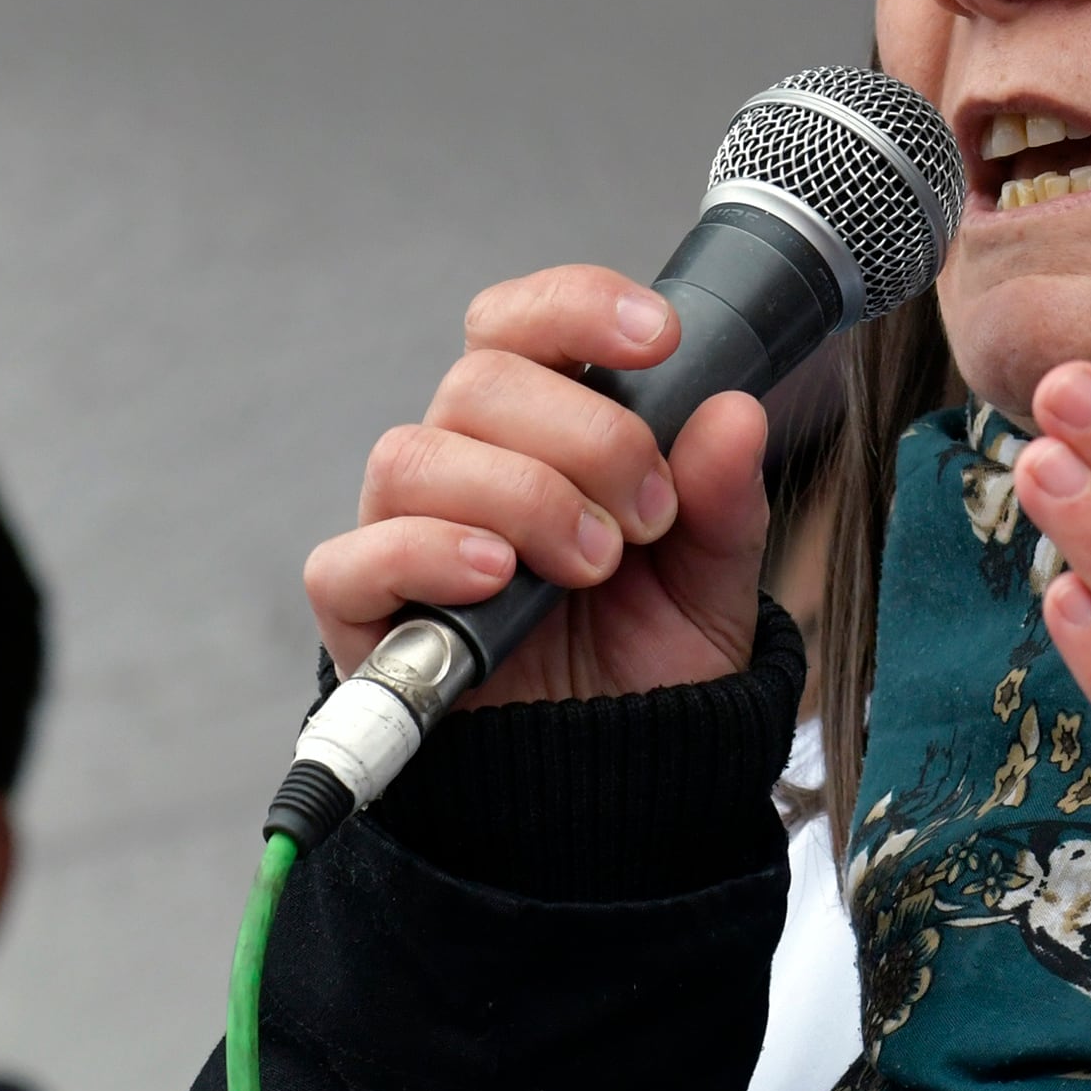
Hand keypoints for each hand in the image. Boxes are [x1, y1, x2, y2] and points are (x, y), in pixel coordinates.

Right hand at [302, 267, 768, 704]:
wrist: (614, 785)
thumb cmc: (648, 661)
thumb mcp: (714, 581)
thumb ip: (723, 501)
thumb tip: (738, 411)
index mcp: (545, 428)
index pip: (521, 322)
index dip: (577, 306)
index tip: (659, 336)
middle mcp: (467, 463)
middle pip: (479, 381)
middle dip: (586, 436)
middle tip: (648, 515)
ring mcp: (407, 532)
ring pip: (415, 454)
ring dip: (520, 496)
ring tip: (592, 564)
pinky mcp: (364, 613)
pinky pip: (352, 557)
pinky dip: (427, 553)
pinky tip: (497, 577)